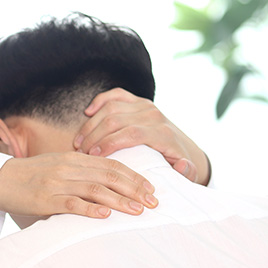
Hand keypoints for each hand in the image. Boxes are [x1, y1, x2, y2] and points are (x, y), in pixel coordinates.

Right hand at [0, 152, 158, 218]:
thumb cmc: (29, 176)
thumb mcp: (57, 166)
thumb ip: (80, 171)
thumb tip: (104, 183)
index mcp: (74, 158)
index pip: (112, 165)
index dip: (134, 176)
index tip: (151, 189)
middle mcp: (69, 167)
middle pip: (110, 176)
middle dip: (135, 189)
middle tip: (153, 202)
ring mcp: (57, 183)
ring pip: (96, 189)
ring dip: (120, 200)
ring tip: (137, 210)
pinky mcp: (45, 199)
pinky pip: (72, 203)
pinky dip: (90, 209)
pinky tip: (105, 214)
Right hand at [74, 89, 210, 185]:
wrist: (183, 147)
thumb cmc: (177, 164)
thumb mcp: (187, 172)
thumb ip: (187, 172)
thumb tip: (181, 165)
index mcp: (163, 133)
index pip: (131, 134)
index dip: (109, 143)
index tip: (93, 156)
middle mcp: (153, 115)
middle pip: (116, 120)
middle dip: (94, 136)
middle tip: (80, 152)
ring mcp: (145, 105)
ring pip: (111, 108)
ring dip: (91, 125)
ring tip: (79, 142)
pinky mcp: (138, 100)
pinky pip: (115, 95)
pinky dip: (99, 101)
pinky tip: (87, 113)